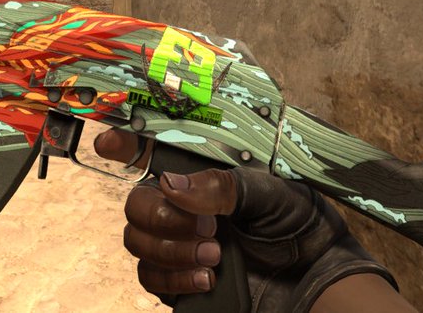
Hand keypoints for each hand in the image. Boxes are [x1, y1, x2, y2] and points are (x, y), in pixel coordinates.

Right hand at [95, 130, 401, 312]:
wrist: (315, 278)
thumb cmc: (298, 222)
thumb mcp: (268, 192)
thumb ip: (220, 186)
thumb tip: (169, 185)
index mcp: (203, 174)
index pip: (153, 153)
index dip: (125, 144)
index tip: (107, 145)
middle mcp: (184, 206)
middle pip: (137, 203)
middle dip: (162, 216)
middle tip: (207, 228)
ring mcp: (177, 243)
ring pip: (136, 241)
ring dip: (170, 249)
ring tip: (215, 255)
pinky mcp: (179, 279)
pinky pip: (150, 277)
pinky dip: (174, 278)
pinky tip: (208, 279)